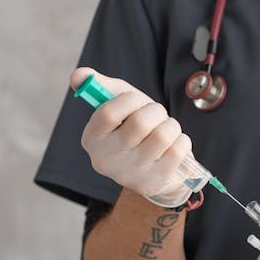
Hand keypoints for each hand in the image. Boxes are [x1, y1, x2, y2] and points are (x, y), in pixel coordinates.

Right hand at [70, 68, 192, 203]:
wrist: (156, 166)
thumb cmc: (137, 129)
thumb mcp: (120, 104)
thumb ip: (100, 86)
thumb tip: (78, 76)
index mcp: (92, 139)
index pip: (108, 113)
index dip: (130, 100)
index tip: (137, 100)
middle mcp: (105, 161)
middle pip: (140, 123)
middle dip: (156, 111)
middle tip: (155, 116)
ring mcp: (129, 175)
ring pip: (164, 135)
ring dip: (171, 126)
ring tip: (165, 131)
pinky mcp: (153, 184)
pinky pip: (178, 149)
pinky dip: (182, 141)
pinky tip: (173, 146)